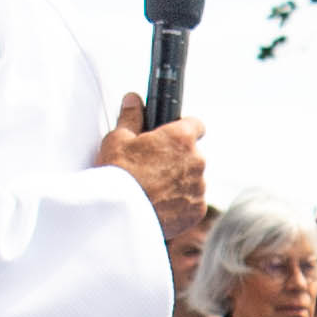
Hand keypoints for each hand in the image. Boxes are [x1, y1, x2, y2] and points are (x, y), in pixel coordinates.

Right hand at [100, 98, 208, 231]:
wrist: (119, 215)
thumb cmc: (118, 175)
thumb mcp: (118, 139)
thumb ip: (131, 117)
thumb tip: (133, 100)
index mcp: (181, 138)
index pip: (196, 124)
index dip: (184, 129)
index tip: (172, 135)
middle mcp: (196, 161)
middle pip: (192, 155)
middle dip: (177, 159)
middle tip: (152, 167)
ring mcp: (198, 187)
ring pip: (193, 179)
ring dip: (179, 182)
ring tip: (153, 189)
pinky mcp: (196, 211)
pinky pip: (192, 203)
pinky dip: (180, 203)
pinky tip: (159, 204)